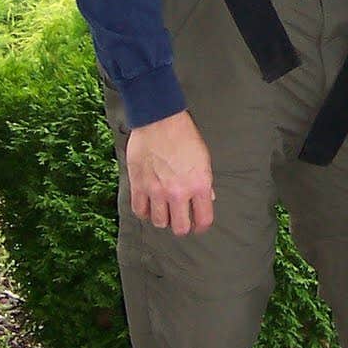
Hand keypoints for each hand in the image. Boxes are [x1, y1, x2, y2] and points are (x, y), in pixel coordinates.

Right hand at [126, 110, 214, 236]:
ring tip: (164, 210)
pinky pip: (139, 211)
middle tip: (180, 220)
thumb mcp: (203, 158)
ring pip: (159, 222)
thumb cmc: (183, 135)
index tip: (198, 225)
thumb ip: (205, 183)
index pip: (203, 220)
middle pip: (179, 228)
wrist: (160, 120)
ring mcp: (157, 191)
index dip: (201, 226)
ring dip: (162, 218)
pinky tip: (149, 205)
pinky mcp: (139, 185)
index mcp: (199, 185)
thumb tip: (208, 198)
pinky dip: (144, 211)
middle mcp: (178, 192)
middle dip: (182, 226)